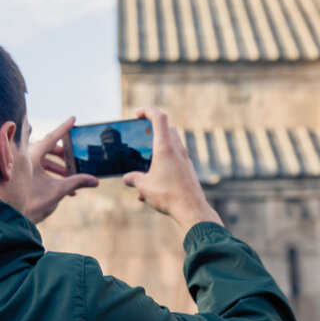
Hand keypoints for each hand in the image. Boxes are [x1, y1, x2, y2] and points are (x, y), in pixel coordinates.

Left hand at [23, 117, 98, 223]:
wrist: (12, 217)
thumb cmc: (30, 202)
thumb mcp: (57, 191)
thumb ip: (77, 182)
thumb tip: (96, 180)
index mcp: (32, 156)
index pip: (51, 138)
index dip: (64, 128)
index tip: (73, 119)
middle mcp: (26, 158)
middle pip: (49, 149)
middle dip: (64, 155)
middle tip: (77, 156)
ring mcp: (24, 167)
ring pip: (45, 160)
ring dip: (60, 167)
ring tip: (73, 176)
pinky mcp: (24, 175)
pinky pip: (40, 169)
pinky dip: (53, 174)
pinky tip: (66, 188)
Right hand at [122, 107, 221, 233]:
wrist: (192, 210)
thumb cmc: (168, 195)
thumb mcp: (144, 187)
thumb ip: (134, 179)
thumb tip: (127, 178)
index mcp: (165, 148)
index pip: (158, 117)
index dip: (147, 110)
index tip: (136, 114)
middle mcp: (177, 150)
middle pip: (167, 129)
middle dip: (153, 131)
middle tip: (142, 139)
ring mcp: (185, 160)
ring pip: (171, 147)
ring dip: (157, 155)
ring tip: (143, 175)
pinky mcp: (188, 171)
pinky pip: (174, 164)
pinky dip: (163, 170)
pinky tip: (151, 191)